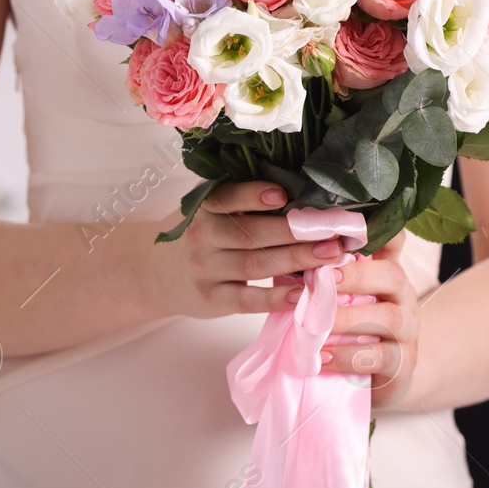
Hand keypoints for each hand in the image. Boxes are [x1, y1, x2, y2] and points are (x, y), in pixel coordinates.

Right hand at [148, 181, 346, 318]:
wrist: (155, 272)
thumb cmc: (200, 233)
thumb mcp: (210, 209)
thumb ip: (242, 199)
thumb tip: (305, 188)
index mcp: (203, 207)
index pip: (226, 198)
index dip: (252, 196)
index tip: (284, 194)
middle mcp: (201, 236)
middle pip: (250, 234)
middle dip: (295, 232)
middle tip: (333, 229)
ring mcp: (206, 270)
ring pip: (254, 264)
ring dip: (296, 259)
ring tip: (331, 255)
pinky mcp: (213, 299)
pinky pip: (247, 299)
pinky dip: (276, 298)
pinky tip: (302, 293)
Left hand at [321, 232, 420, 408]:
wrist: (380, 378)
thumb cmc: (352, 333)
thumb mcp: (340, 302)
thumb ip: (323, 282)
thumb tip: (283, 262)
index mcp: (387, 274)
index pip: (395, 242)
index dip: (380, 231)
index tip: (349, 230)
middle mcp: (404, 296)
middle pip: (393, 275)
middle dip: (357, 276)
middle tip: (324, 279)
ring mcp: (408, 330)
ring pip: (389, 317)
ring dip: (348, 319)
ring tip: (315, 327)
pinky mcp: (404, 363)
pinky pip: (381, 356)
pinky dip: (348, 356)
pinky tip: (323, 358)